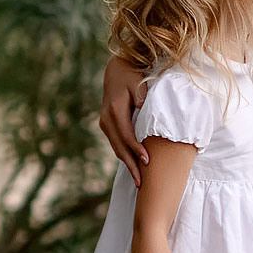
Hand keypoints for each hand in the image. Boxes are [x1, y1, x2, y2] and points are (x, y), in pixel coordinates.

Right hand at [100, 58, 149, 183]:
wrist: (116, 69)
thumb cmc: (132, 75)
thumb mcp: (138, 82)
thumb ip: (142, 97)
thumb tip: (146, 110)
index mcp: (114, 110)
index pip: (126, 135)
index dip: (136, 149)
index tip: (147, 161)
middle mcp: (106, 119)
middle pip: (119, 147)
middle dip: (131, 165)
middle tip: (141, 183)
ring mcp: (105, 123)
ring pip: (116, 148)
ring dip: (127, 164)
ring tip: (138, 181)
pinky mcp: (107, 125)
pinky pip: (116, 143)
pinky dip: (124, 156)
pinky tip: (133, 167)